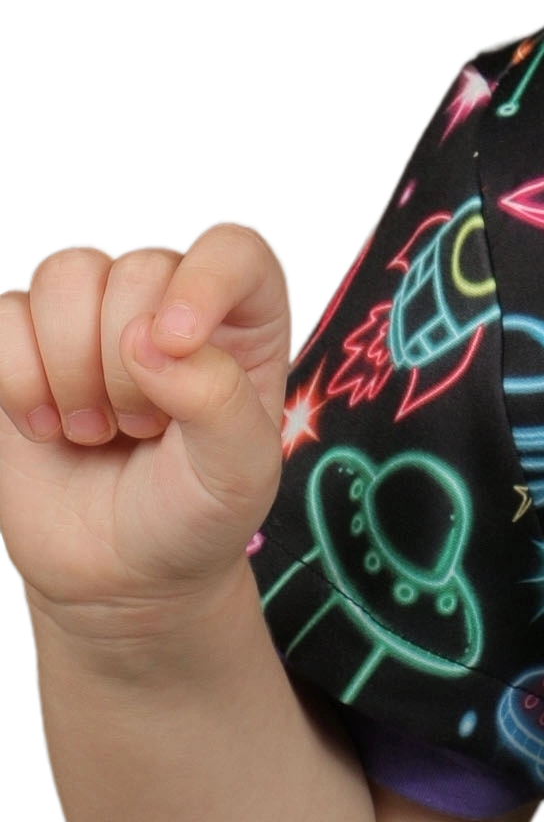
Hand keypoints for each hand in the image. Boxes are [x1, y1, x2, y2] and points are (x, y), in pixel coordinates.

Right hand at [0, 221, 296, 639]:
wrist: (121, 571)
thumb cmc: (195, 513)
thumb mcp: (237, 475)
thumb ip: (217, 401)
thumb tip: (150, 337)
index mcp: (242, 316)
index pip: (229, 249)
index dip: (200, 281)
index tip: (174, 343)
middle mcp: (169, 298)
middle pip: (133, 267)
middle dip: (128, 366)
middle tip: (141, 430)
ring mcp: (91, 314)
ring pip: (63, 276)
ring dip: (71, 370)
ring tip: (96, 429)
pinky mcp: (26, 343)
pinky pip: (2, 316)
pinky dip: (17, 379)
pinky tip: (47, 427)